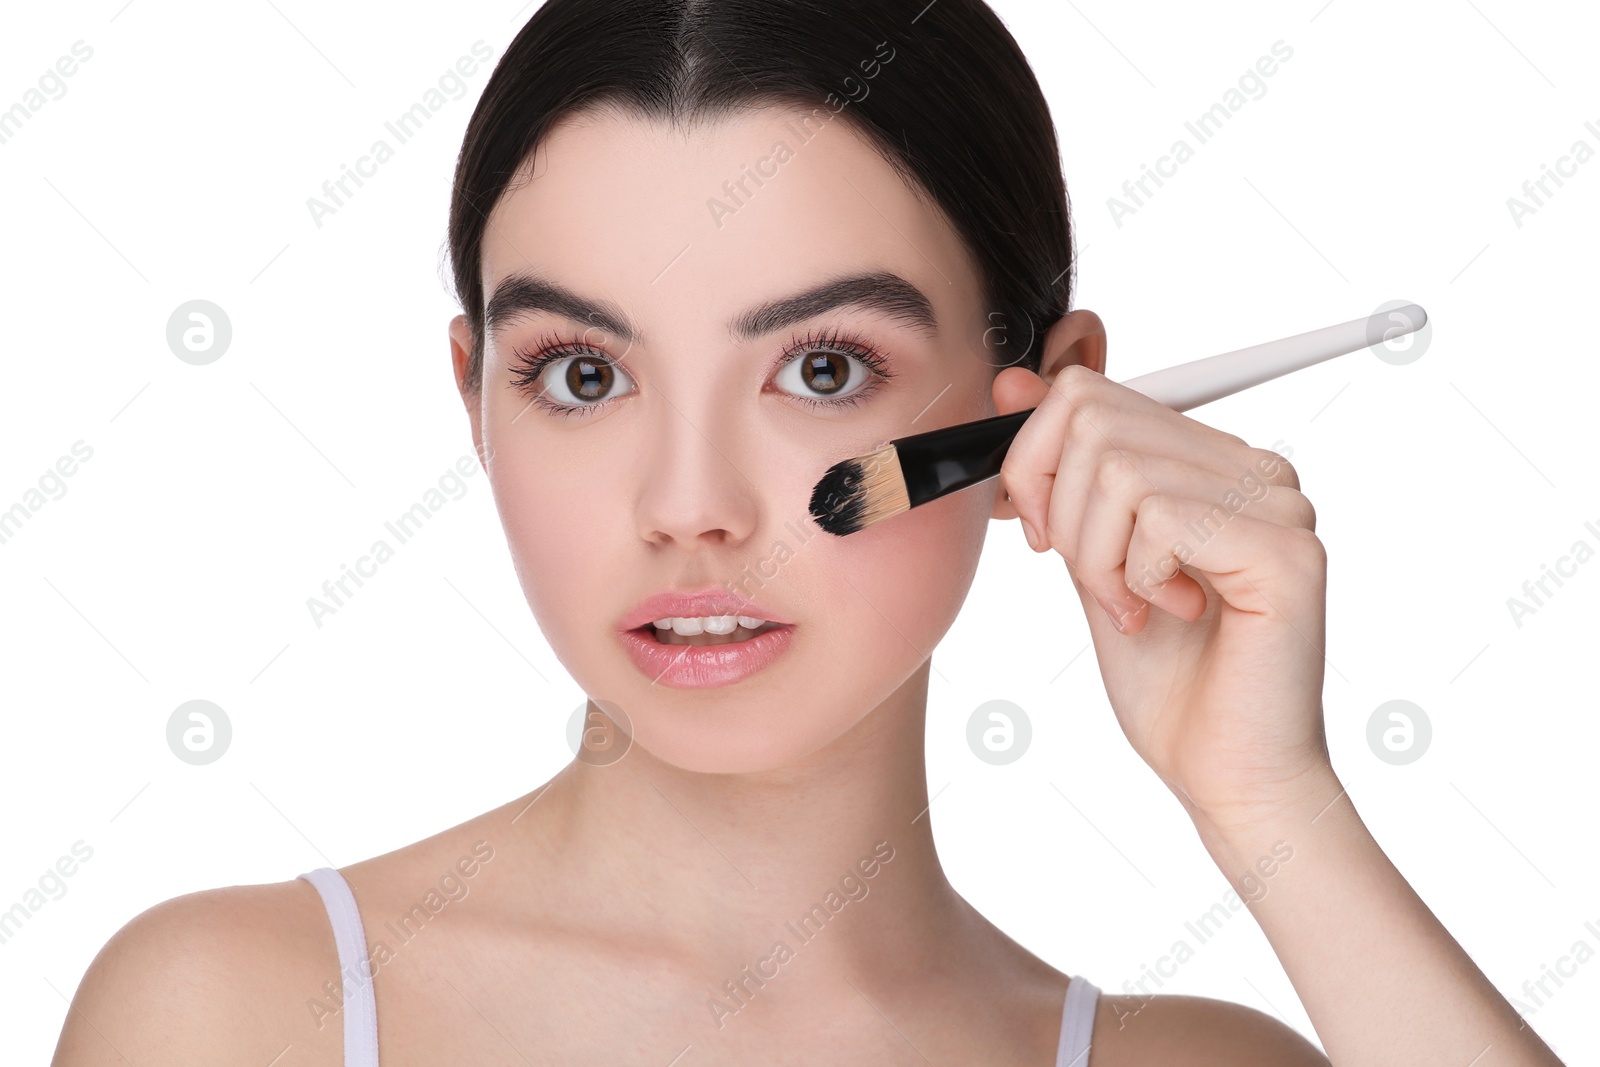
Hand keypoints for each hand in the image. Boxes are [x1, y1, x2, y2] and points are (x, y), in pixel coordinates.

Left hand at [994, 359, 1332, 830]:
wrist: (1224, 771)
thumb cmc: (1167, 680)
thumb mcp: (1088, 559)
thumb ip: (1060, 477)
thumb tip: (1012, 381)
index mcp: (1208, 460)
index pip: (1088, 393)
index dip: (1035, 463)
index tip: (1042, 534)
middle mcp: (1252, 466)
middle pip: (1093, 418)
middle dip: (1061, 513)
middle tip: (1095, 582)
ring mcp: (1277, 501)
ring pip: (1119, 470)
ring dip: (1097, 558)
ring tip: (1135, 607)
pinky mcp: (1286, 547)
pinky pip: (1160, 516)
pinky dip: (1136, 576)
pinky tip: (1175, 613)